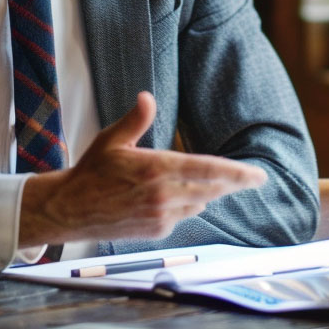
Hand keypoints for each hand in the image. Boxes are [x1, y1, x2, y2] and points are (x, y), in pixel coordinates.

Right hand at [19, 92, 267, 246]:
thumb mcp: (112, 140)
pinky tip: (173, 198)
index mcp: (156, 168)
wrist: (70, 210)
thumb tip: (147, 97)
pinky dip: (185, 206)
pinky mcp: (156, 230)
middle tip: (253, 179)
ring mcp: (161, 216)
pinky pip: (183, 216)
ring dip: (207, 193)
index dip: (237, 174)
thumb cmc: (91, 171)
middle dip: (234, 184)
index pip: (208, 170)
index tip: (258, 175)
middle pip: (212, 189)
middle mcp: (163, 195)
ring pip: (200, 203)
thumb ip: (135, 120)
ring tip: (209, 183)